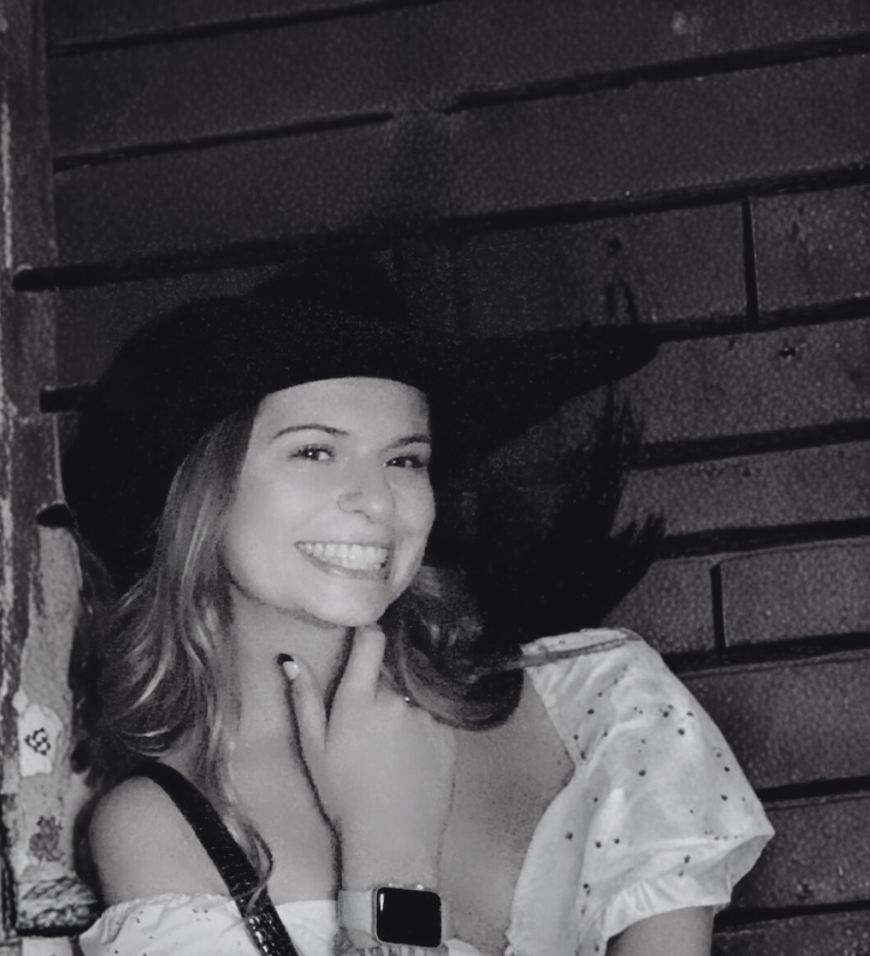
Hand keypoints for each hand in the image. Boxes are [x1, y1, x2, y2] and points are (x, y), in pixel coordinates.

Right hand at [283, 626, 455, 887]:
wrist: (392, 841)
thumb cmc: (345, 796)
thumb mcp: (314, 750)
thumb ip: (304, 699)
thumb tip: (290, 659)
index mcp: (359, 699)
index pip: (372, 639)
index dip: (369, 635)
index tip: (365, 643)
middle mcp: (396, 699)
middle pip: (393, 671)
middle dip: (382, 684)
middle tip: (371, 720)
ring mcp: (427, 715)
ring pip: (414, 693)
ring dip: (404, 706)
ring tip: (392, 745)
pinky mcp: (450, 733)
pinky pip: (435, 713)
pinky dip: (424, 723)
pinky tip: (412, 754)